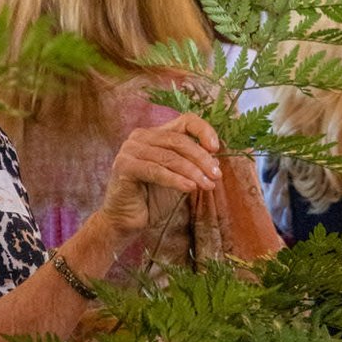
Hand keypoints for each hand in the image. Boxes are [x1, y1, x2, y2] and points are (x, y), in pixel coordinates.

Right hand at [99, 112, 221, 237]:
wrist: (126, 220)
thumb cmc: (152, 199)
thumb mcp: (178, 178)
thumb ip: (193, 166)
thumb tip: (215, 160)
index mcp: (156, 134)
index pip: (185, 121)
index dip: (203, 131)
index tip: (216, 149)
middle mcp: (141, 136)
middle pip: (179, 140)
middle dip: (201, 158)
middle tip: (216, 175)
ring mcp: (130, 149)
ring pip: (169, 156)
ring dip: (192, 172)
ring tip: (207, 185)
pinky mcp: (124, 166)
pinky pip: (155, 170)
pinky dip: (175, 179)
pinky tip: (190, 188)